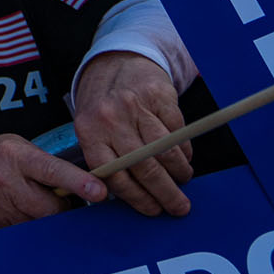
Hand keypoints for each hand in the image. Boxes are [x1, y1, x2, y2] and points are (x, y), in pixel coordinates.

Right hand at [0, 135, 102, 233]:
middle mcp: (3, 180)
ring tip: (26, 199)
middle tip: (53, 196)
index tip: (99, 191)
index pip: (51, 170)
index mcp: (13, 155)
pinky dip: (26, 223)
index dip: (78, 182)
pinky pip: (24, 231)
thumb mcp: (14, 146)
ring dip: (42, 215)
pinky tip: (12, 208)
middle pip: (50, 207)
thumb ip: (43, 162)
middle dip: (59, 205)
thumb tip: (81, 183)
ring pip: (40, 223)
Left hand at [74, 52, 191, 217]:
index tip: (154, 210)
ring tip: (182, 181)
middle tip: (179, 208)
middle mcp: (110, 118)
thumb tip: (134, 199)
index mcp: (89, 133)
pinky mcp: (158, 96)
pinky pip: (178, 133)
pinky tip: (183, 157)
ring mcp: (135, 105)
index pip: (115, 175)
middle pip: (144, 168)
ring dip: (179, 173)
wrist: (115, 63)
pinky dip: (184, 151)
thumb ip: (107, 159)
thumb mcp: (92, 130)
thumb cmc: (103, 106)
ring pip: (165, 152)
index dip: (138, 198)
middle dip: (166, 194)